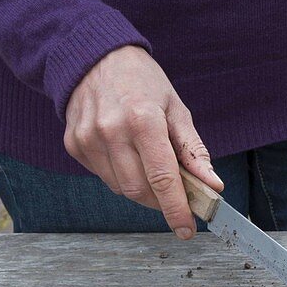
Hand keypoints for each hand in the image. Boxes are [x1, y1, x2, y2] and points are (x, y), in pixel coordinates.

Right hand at [64, 45, 222, 238]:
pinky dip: (121, 175)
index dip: (176, 209)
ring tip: (150, 164)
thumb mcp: (176, 110)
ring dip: (142, 189)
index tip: (187, 229)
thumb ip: (194, 151)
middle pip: (139, 190)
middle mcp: (111, 131)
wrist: (93, 57)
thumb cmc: (143, 83)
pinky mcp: (73, 144)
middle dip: (162, 201)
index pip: (162, 178)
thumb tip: (212, 185)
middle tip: (176, 195)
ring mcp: (87, 139)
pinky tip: (126, 153)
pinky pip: (103, 176)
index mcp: (143, 120)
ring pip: (120, 188)